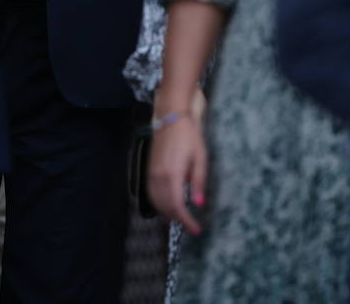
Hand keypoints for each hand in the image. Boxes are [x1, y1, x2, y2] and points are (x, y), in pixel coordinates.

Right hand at [147, 114, 207, 234]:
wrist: (171, 118)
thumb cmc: (189, 137)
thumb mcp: (200, 158)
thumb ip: (199, 182)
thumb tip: (198, 204)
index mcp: (173, 175)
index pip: (177, 206)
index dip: (186, 221)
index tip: (196, 230)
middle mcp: (159, 177)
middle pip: (165, 207)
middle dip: (177, 219)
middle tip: (190, 226)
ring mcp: (151, 173)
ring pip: (156, 202)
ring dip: (166, 213)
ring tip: (178, 220)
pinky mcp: (149, 170)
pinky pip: (151, 193)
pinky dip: (158, 204)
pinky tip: (165, 206)